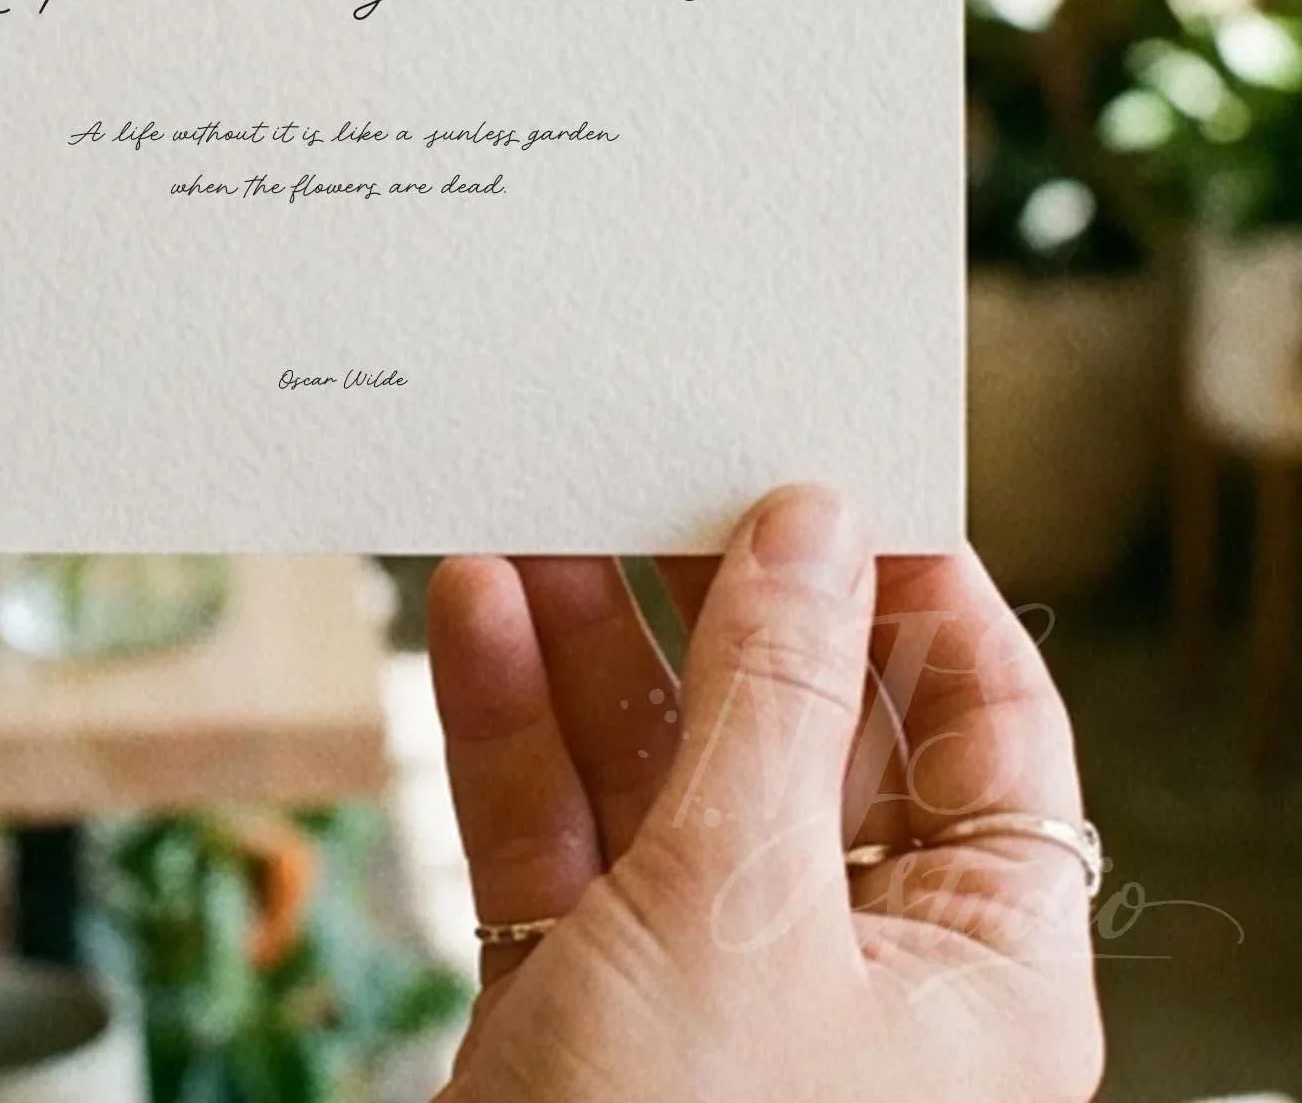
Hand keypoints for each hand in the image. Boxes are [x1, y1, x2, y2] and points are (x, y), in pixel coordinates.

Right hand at [429, 486, 1103, 1102]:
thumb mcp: (745, 901)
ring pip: (656, 766)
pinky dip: (513, 723)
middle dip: (718, 600)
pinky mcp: (579, 993)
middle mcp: (847, 963)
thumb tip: (814, 524)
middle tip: (660, 469)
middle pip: (798, 729)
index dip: (923, 596)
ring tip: (532, 514)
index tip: (839, 476)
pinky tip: (475, 617)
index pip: (988, 733)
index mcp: (970, 963)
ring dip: (590, 641)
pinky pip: (556, 828)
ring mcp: (703, 977)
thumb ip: (774, 699)